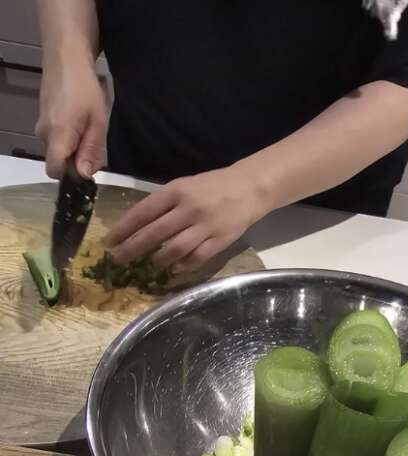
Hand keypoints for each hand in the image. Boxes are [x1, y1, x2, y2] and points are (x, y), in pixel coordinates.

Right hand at [36, 57, 106, 179]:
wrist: (65, 58)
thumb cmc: (85, 88)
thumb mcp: (98, 121)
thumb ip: (91, 150)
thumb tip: (85, 176)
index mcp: (58, 135)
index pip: (55, 171)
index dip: (71, 178)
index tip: (86, 171)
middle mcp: (44, 134)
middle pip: (60, 163)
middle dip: (78, 161)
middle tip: (94, 141)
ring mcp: (41, 127)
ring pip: (60, 152)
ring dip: (75, 149)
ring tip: (88, 128)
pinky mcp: (43, 122)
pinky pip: (57, 141)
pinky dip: (70, 139)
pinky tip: (80, 123)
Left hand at [106, 165, 265, 270]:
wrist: (249, 188)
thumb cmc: (212, 186)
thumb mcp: (184, 186)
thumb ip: (164, 205)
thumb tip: (139, 228)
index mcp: (176, 191)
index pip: (143, 212)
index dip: (124, 229)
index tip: (109, 241)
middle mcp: (188, 209)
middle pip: (154, 233)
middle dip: (132, 248)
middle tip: (118, 260)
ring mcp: (205, 226)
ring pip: (174, 249)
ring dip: (158, 259)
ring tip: (151, 263)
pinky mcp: (220, 240)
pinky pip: (197, 258)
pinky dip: (183, 265)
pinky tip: (175, 268)